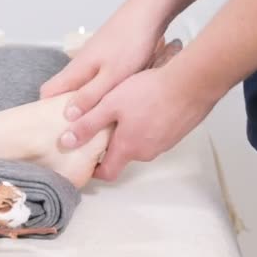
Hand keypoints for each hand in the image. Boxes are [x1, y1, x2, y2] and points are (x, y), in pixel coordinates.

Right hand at [40, 9, 164, 121]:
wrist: (148, 12)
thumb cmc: (130, 42)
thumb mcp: (112, 76)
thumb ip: (90, 96)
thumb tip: (67, 116)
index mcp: (76, 71)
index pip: (47, 92)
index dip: (46, 110)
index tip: (55, 128)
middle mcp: (80, 65)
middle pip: (63, 91)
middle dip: (68, 111)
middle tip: (81, 130)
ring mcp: (93, 60)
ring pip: (81, 86)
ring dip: (86, 102)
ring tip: (99, 120)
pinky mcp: (106, 57)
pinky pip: (95, 80)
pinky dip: (100, 93)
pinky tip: (115, 100)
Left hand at [59, 59, 217, 180]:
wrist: (191, 83)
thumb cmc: (149, 92)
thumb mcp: (110, 104)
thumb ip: (87, 125)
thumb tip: (66, 143)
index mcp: (128, 148)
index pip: (108, 173)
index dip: (95, 170)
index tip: (87, 159)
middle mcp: (147, 152)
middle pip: (124, 156)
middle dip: (111, 145)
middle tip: (102, 125)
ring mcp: (164, 143)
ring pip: (140, 144)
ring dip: (130, 133)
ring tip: (123, 111)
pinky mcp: (176, 132)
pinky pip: (155, 134)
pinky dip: (147, 125)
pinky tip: (145, 105)